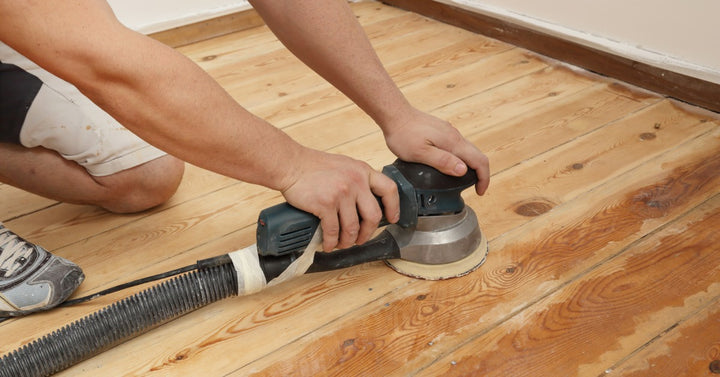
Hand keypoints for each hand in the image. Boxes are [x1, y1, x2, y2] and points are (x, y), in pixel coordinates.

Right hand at [280, 150, 399, 251]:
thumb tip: (366, 202)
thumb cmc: (314, 166)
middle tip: (360, 239)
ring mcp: (342, 193)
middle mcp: (356, 182)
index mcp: (363, 171)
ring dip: (348, 241)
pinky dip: (331, 242)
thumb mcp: (345, 165)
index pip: (389, 189)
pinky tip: (328, 244)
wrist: (291, 164)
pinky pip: (333, 230)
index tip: (391, 218)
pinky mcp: (326, 204)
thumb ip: (358, 179)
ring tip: (342, 244)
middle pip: (373, 216)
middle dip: (367, 232)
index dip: (393, 207)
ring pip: (353, 227)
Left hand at [382, 108, 489, 194]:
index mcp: (452, 142)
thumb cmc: (403, 134)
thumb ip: (442, 161)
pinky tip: (450, 164)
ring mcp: (449, 132)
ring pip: (468, 150)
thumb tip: (463, 170)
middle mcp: (455, 135)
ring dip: (471, 165)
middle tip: (474, 188)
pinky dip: (461, 158)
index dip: (484, 178)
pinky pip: (458, 146)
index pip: (479, 160)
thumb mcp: (420, 153)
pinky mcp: (442, 131)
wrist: (395, 114)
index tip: (479, 191)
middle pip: (477, 155)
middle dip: (480, 173)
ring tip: (462, 180)